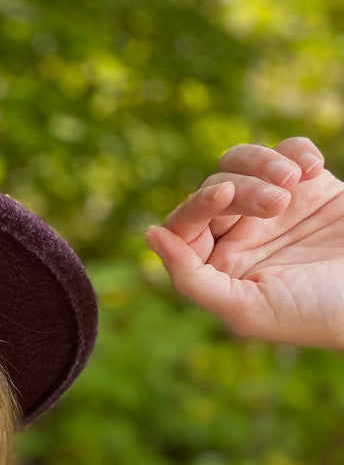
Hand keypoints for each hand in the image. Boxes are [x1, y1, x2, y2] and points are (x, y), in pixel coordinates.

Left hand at [145, 138, 343, 350]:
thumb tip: (151, 234)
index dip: (197, 205)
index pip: (184, 225)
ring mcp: (276, 209)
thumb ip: (191, 278)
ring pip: (243, 162)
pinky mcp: (313, 187)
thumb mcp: (245, 309)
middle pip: (215, 189)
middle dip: (243, 189)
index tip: (226, 194)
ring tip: (295, 182)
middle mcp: (241, 236)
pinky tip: (314, 170)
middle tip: (278, 204)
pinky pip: (289, 150)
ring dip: (264, 163)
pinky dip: (296, 151)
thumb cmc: (313, 313)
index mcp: (219, 268)